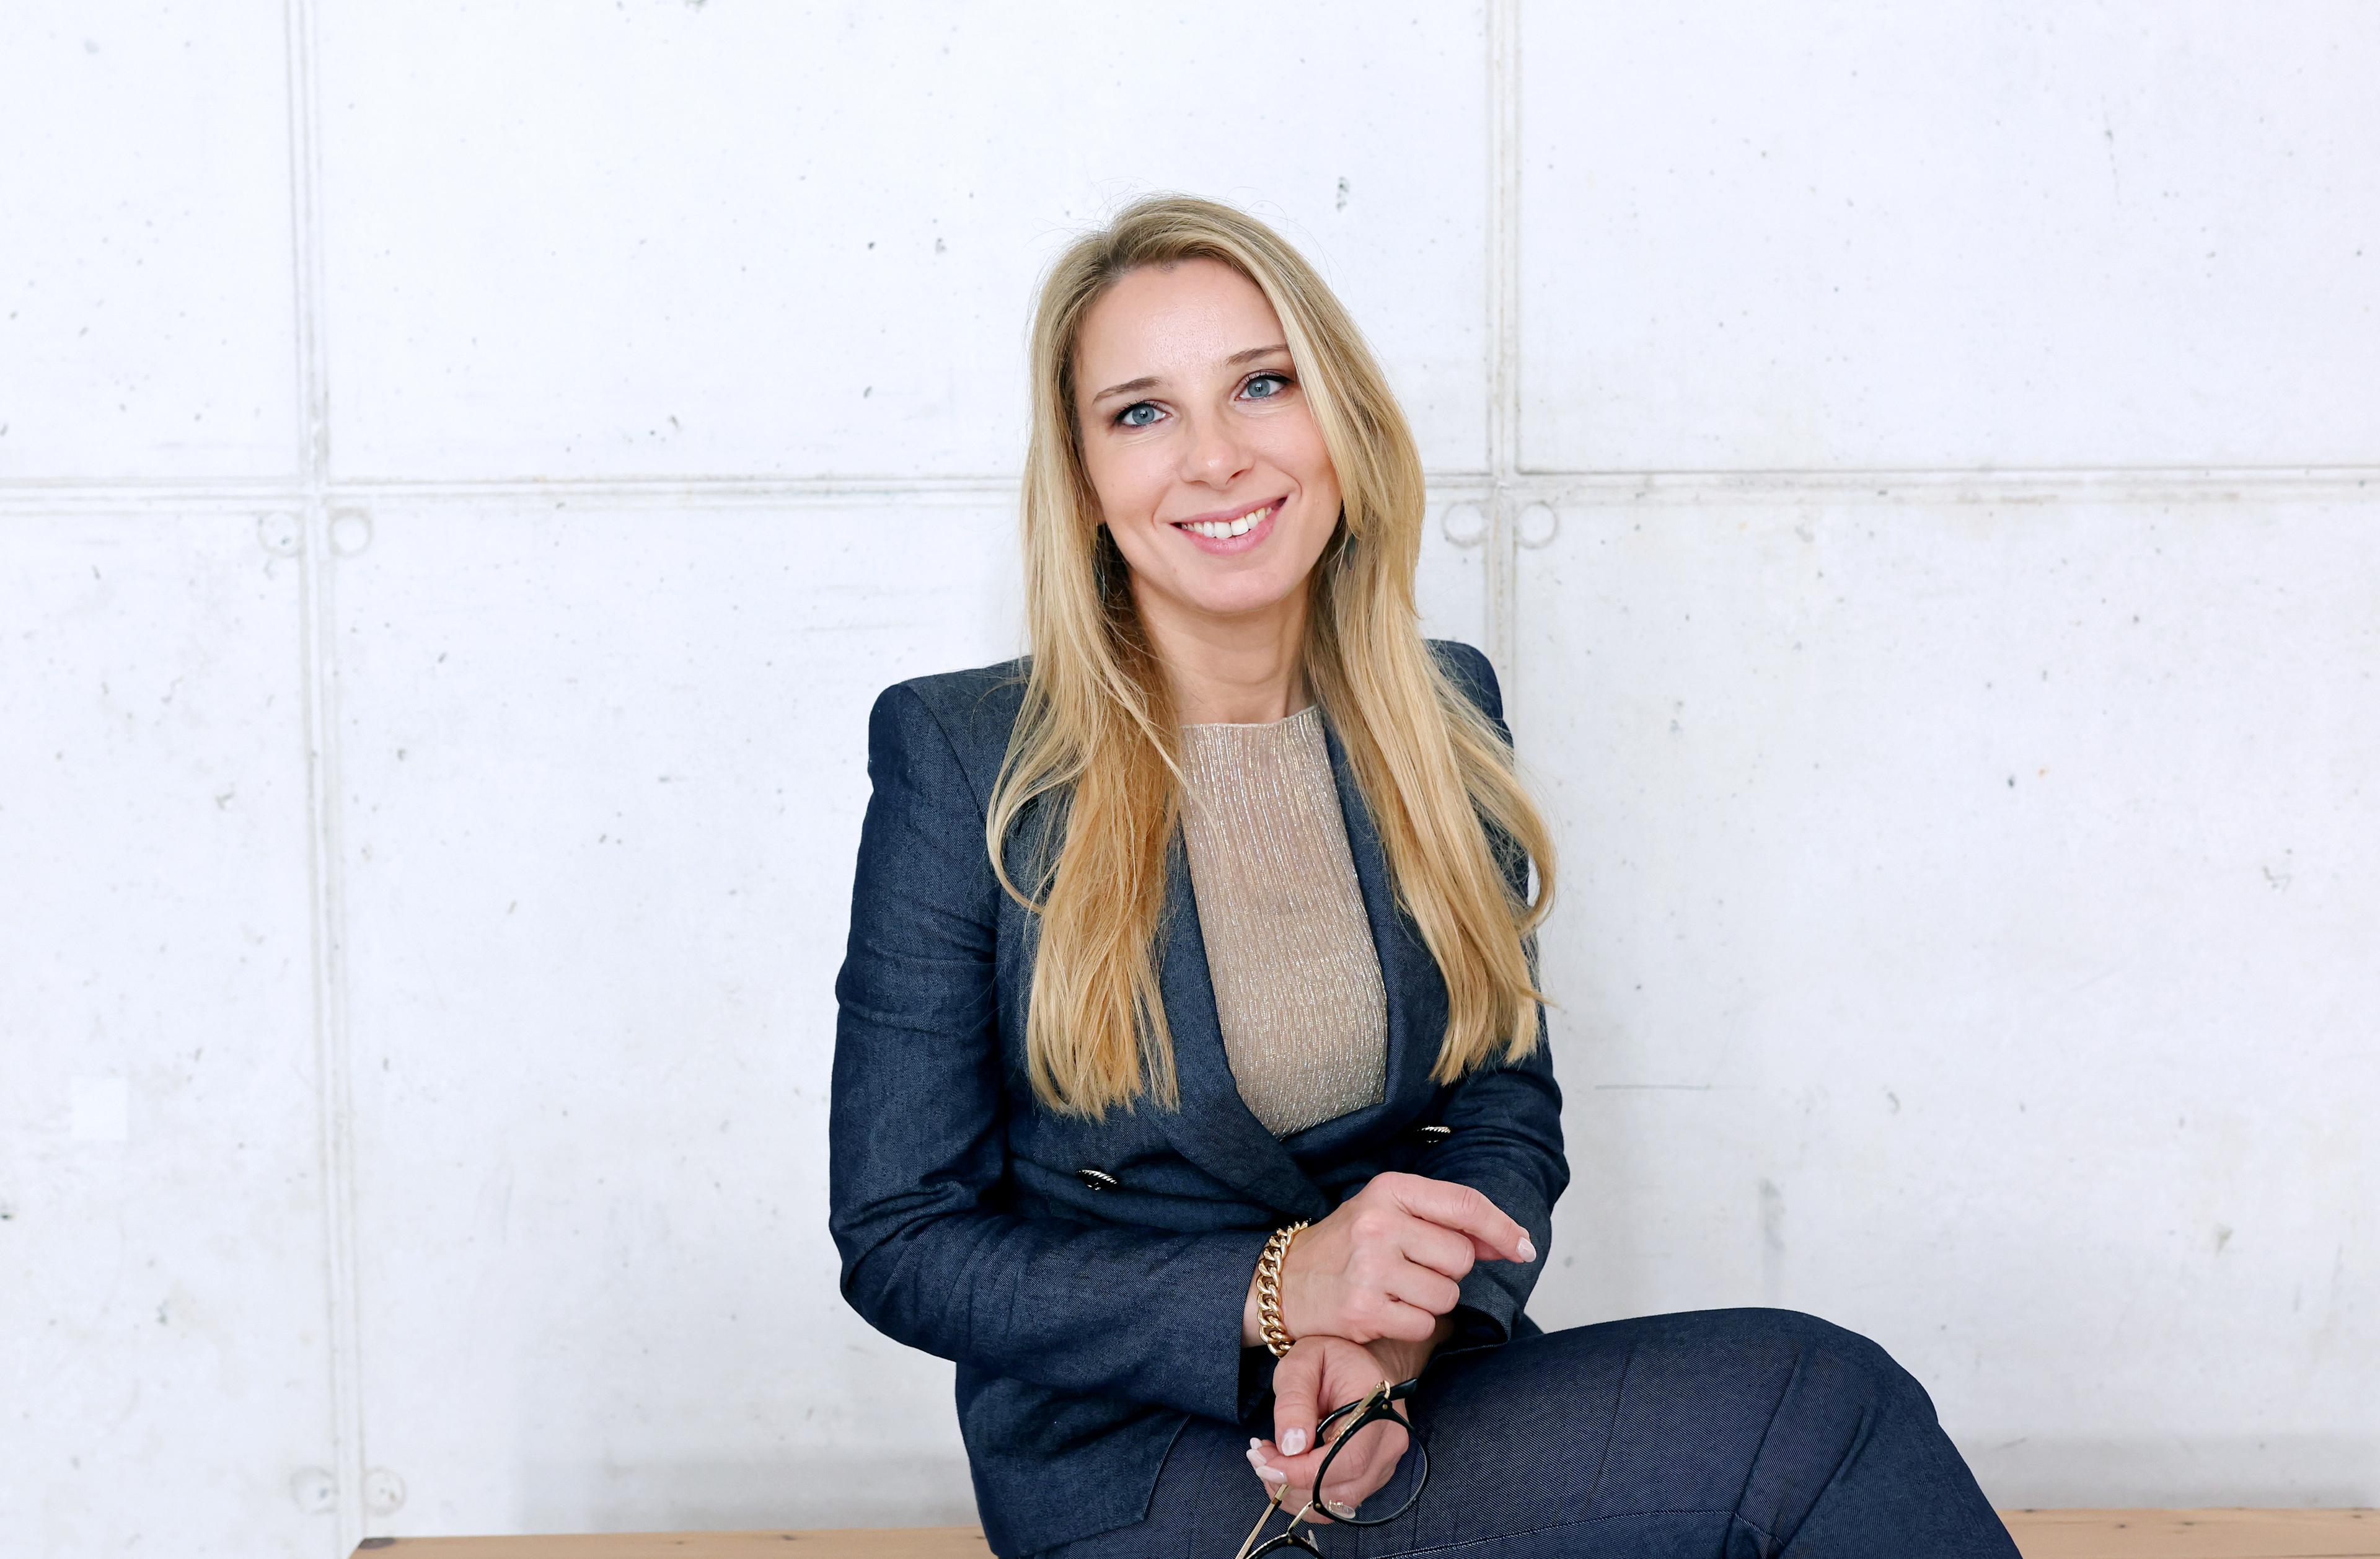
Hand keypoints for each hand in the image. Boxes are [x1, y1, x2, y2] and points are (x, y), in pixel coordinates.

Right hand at [1243, 1172, 1533, 1346]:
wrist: (1284, 1281)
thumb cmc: (1346, 1247)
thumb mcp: (1389, 1214)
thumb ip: (1447, 1222)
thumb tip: (1510, 1242)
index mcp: (1389, 1190)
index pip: (1465, 1205)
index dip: (1502, 1229)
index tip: (1523, 1248)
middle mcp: (1379, 1224)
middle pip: (1461, 1256)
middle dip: (1449, 1270)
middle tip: (1413, 1269)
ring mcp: (1370, 1267)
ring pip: (1447, 1294)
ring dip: (1432, 1301)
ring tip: (1396, 1291)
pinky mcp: (1365, 1309)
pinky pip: (1425, 1324)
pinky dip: (1414, 1324)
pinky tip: (1386, 1311)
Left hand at [1245, 1335, 1412, 1523]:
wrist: (1361, 1361)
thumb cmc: (1331, 1356)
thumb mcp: (1302, 1362)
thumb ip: (1294, 1400)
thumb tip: (1291, 1448)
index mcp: (1377, 1406)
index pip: (1347, 1459)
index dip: (1301, 1473)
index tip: (1263, 1462)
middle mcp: (1389, 1441)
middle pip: (1343, 1490)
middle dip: (1291, 1484)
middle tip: (1258, 1457)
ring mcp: (1385, 1462)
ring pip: (1339, 1504)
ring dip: (1296, 1493)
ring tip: (1269, 1460)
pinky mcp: (1374, 1475)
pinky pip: (1339, 1502)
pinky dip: (1307, 1495)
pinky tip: (1287, 1470)